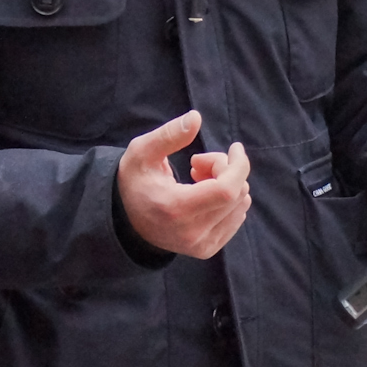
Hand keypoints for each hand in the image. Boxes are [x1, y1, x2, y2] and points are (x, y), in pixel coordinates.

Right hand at [118, 110, 251, 258]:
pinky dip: (229, 199)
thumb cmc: (135, 181)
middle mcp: (192, 233)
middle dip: (226, 168)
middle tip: (198, 162)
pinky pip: (237, 217)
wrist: (126, 220)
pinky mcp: (208, 249)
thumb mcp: (142, 152)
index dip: (238, 166)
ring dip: (228, 183)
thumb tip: (196, 117)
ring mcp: (202, 245)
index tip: (234, 147)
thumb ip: (169, 135)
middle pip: (236, 193)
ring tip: (199, 178)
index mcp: (175, 209)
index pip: (226, 190)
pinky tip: (205, 194)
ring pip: (240, 205)